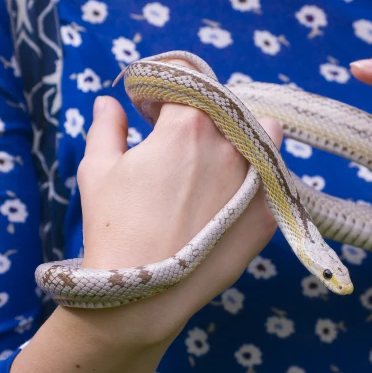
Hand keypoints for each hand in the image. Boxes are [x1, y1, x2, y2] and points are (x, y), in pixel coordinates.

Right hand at [74, 58, 280, 341]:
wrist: (147, 293)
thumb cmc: (115, 228)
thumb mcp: (98, 170)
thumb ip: (107, 127)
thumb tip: (109, 103)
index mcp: (187, 124)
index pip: (186, 79)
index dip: (163, 91)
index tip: (149, 112)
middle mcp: (229, 143)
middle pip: (226, 104)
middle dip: (202, 112)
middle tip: (179, 138)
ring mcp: (256, 177)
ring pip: (264, 132)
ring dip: (244, 132)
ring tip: (217, 157)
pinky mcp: (269, 210)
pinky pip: (272, 176)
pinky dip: (256, 173)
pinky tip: (230, 193)